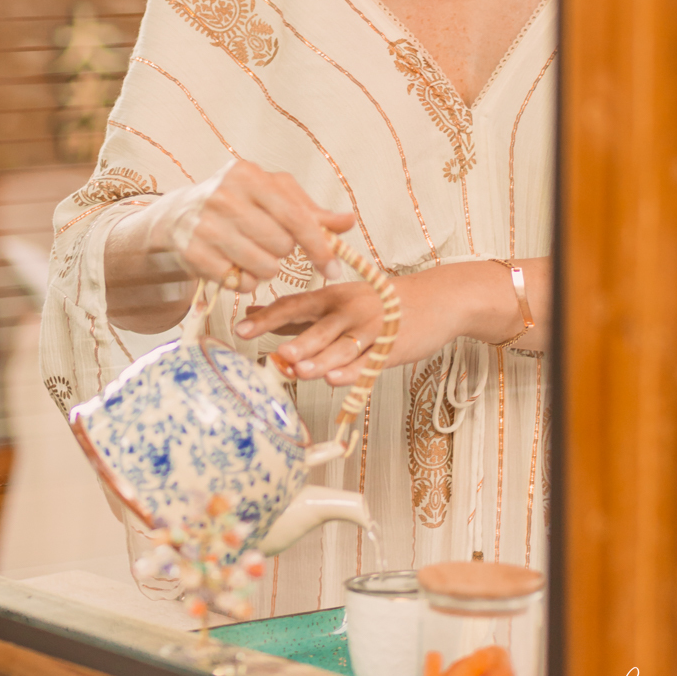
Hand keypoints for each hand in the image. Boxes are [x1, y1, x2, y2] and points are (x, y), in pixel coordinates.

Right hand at [144, 159, 353, 292]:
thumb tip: (348, 221)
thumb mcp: (271, 195)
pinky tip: (236, 266)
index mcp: (247, 175)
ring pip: (264, 267)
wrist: (178, 214)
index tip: (334, 268)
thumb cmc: (236, 201)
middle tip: (269, 243)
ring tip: (253, 254)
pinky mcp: (193, 253)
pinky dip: (245, 282)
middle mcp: (224, 196)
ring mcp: (206, 225)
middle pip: (282, 246)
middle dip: (283, 251)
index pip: (296, 217)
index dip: (319, 246)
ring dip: (266, 268)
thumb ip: (310, 210)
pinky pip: (240, 283)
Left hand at [236, 280, 385, 384]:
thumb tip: (252, 313)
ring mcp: (370, 330)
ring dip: (321, 361)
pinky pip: (367, 364)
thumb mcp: (335, 299)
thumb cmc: (376, 302)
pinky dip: (351, 373)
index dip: (268, 318)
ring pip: (342, 349)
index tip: (242, 328)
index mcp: (331, 296)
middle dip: (299, 343)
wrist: (434, 299)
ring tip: (301, 371)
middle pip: (320, 329)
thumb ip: (295, 312)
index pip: (294, 305)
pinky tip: (336, 379)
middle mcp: (349, 310)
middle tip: (280, 354)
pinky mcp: (389, 349)